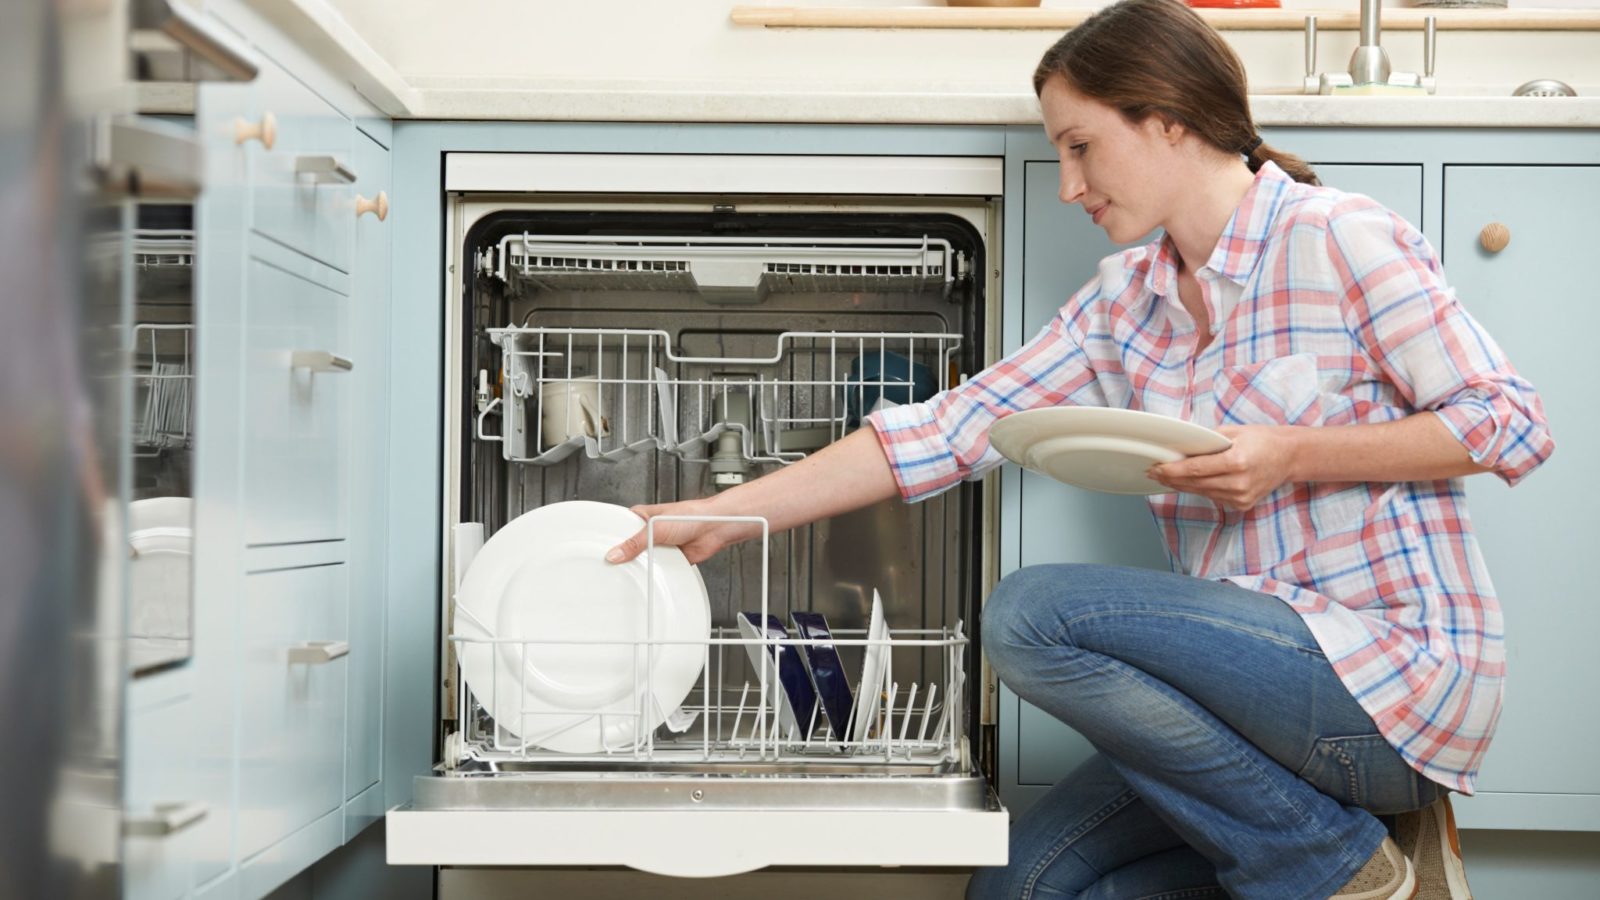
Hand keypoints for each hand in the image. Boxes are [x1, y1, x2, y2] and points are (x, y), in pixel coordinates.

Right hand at [605, 498, 760, 565]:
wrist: (715, 528)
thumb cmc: (692, 516)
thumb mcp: (655, 528)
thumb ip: (634, 543)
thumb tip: (615, 554)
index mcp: (642, 517)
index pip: (619, 528)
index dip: (610, 540)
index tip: (600, 551)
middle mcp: (650, 532)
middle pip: (630, 547)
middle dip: (625, 556)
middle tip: (614, 566)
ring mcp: (660, 546)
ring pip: (645, 560)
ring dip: (643, 565)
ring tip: (634, 571)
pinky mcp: (671, 559)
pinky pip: (659, 569)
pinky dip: (657, 572)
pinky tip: (652, 575)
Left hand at [1146, 425, 1300, 510]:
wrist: (1290, 457)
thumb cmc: (1263, 440)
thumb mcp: (1234, 432)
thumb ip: (1208, 440)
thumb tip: (1181, 446)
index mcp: (1237, 462)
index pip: (1196, 469)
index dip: (1173, 470)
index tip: (1156, 467)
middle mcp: (1239, 483)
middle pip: (1195, 484)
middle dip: (1171, 479)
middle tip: (1153, 472)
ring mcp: (1241, 497)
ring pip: (1202, 493)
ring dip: (1181, 486)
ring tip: (1165, 478)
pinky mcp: (1242, 505)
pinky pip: (1213, 497)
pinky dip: (1200, 490)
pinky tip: (1187, 483)